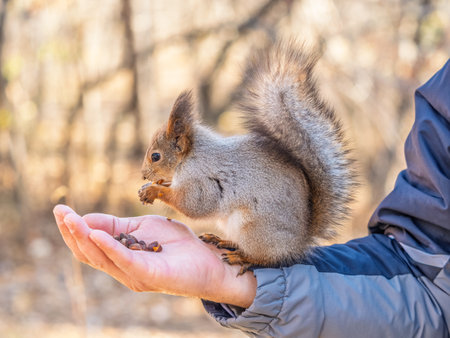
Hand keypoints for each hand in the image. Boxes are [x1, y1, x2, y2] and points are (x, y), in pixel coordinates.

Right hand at [53, 204, 256, 307]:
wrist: (208, 260)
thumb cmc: (177, 245)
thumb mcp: (142, 228)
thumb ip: (117, 226)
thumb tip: (87, 220)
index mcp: (120, 258)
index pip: (90, 245)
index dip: (74, 228)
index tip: (60, 209)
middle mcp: (123, 269)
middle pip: (89, 253)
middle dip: (72, 232)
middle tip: (60, 213)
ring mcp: (135, 274)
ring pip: (101, 258)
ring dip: (84, 238)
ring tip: (71, 220)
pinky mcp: (149, 275)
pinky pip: (125, 261)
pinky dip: (109, 247)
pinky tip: (96, 233)